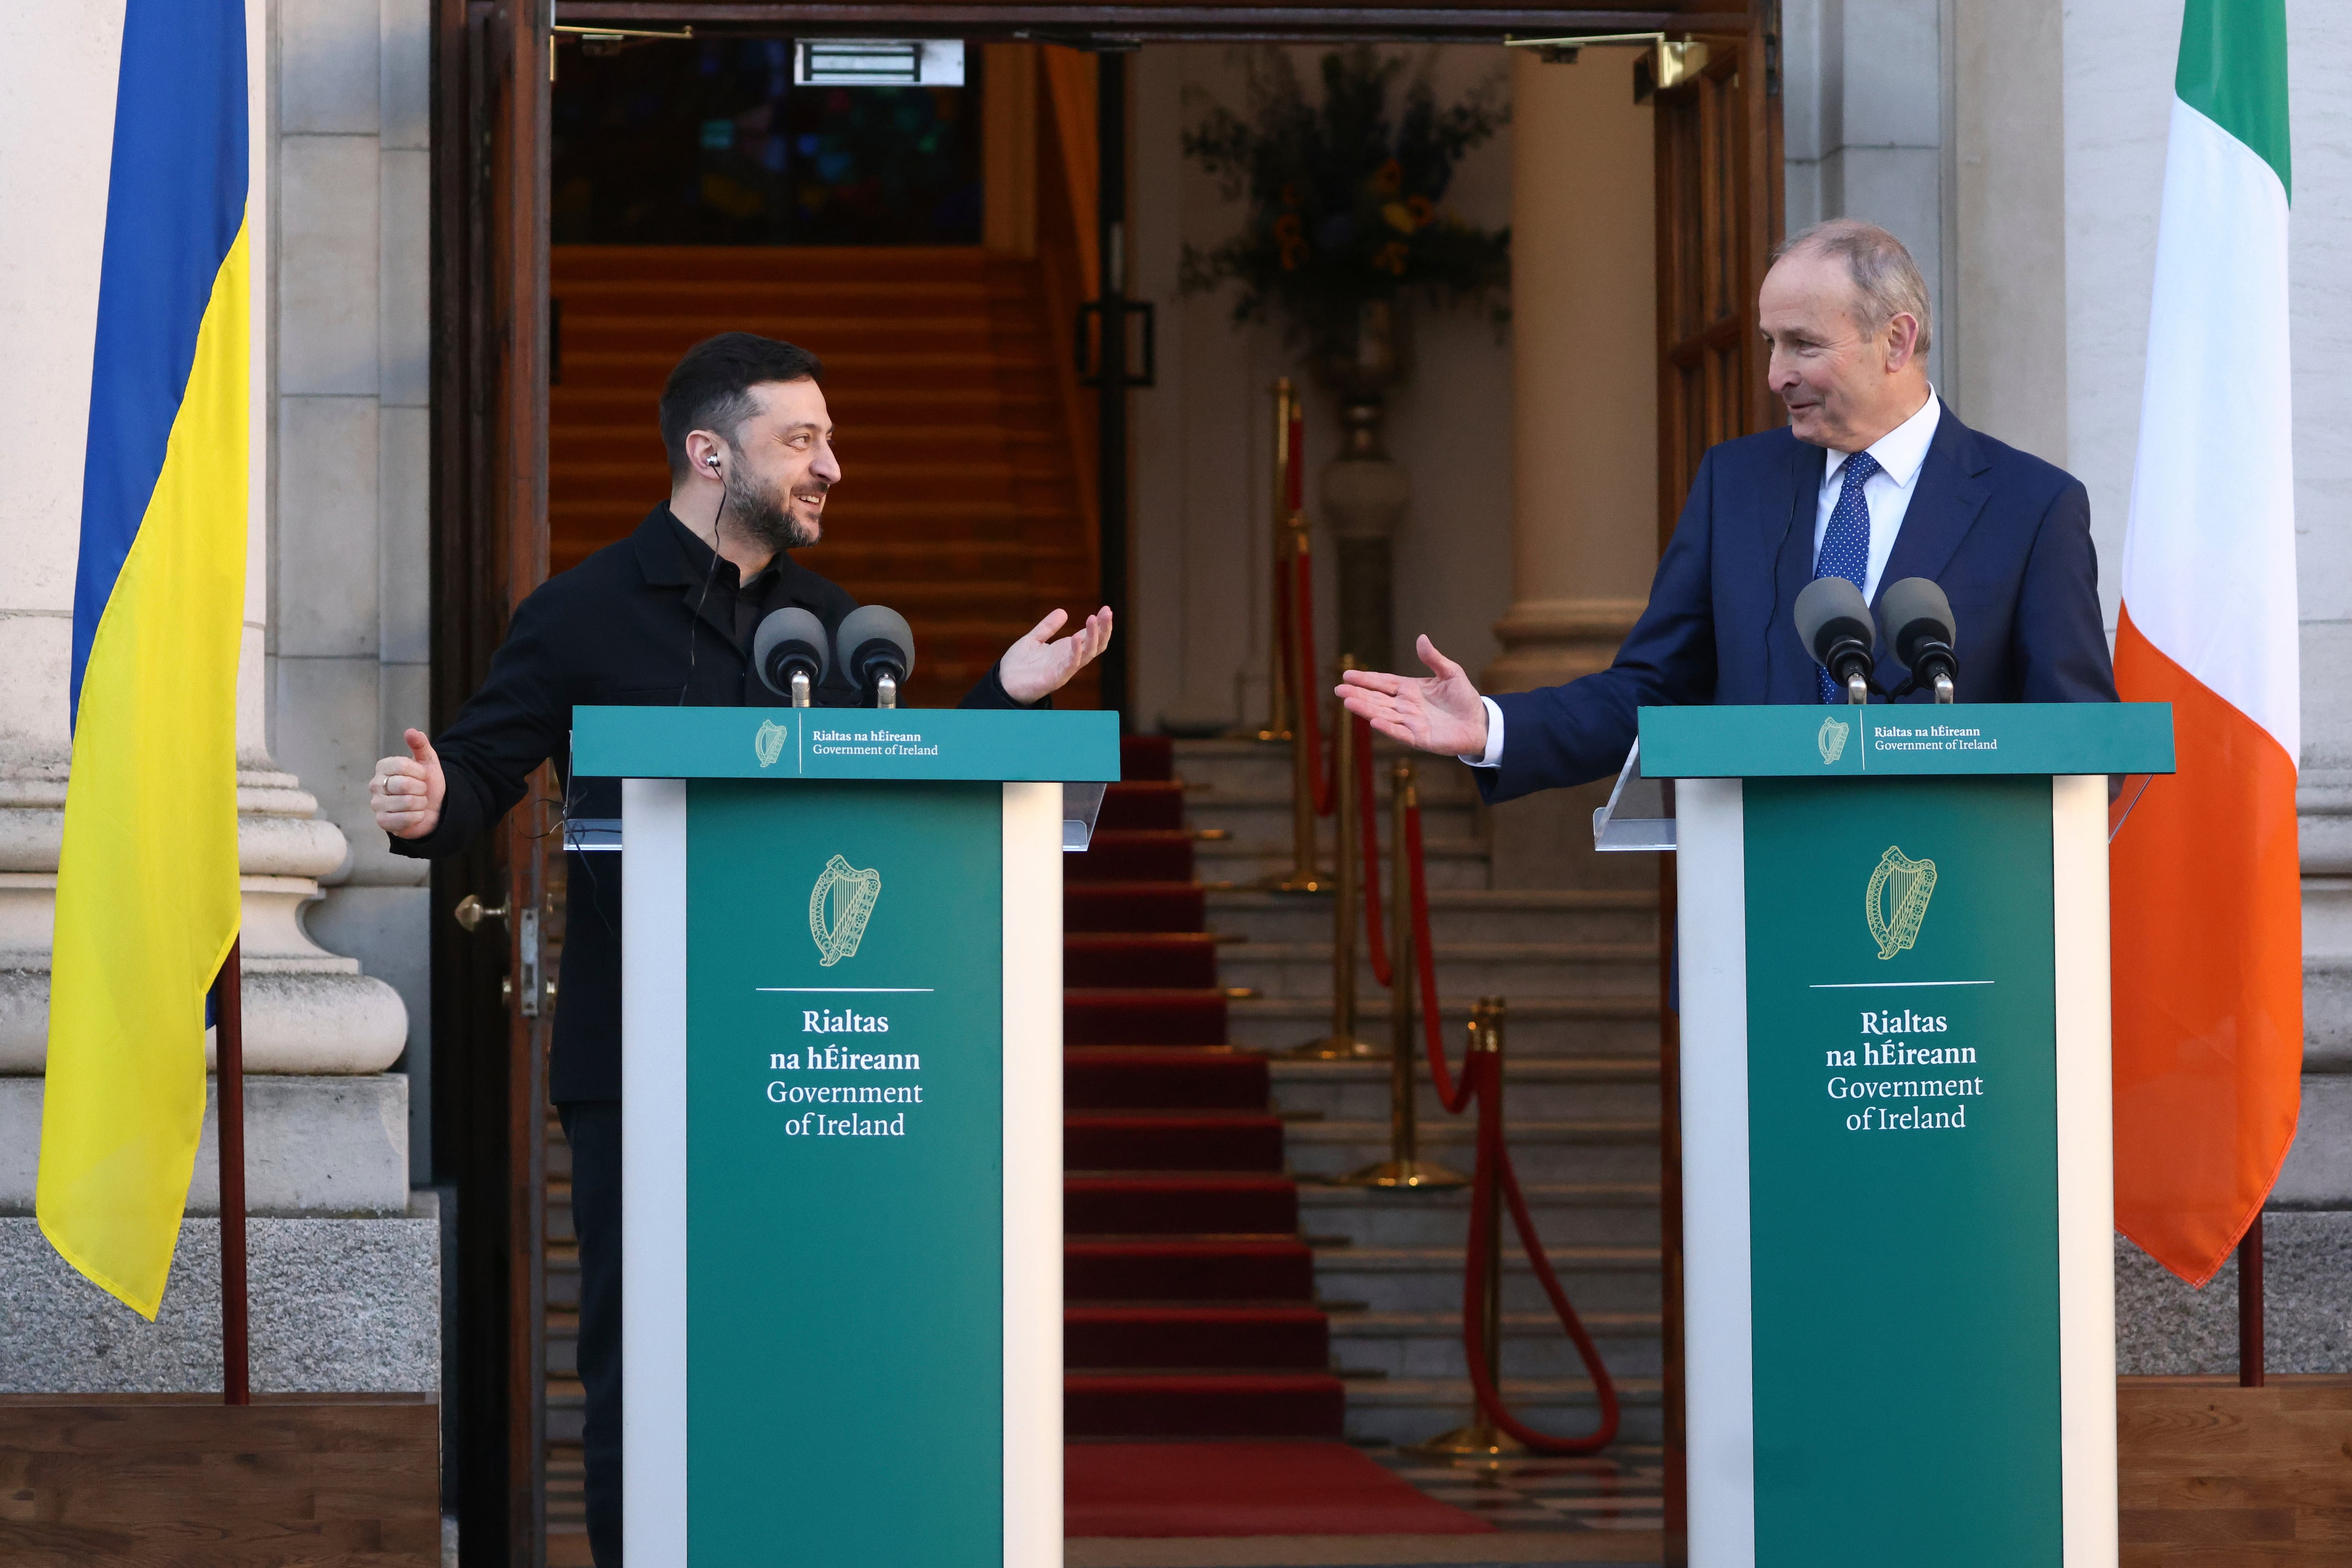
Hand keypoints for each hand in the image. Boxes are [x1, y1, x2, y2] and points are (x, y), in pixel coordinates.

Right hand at [371, 729, 445, 839]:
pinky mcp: (382, 821)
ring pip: (406, 802)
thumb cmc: (427, 784)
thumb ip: (420, 745)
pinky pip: (404, 819)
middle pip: (403, 784)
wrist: (434, 809)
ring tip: (418, 803)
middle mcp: (375, 784)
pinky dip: (417, 817)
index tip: (423, 776)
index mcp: (383, 767)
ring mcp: (376, 804)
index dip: (419, 772)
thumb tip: (411, 731)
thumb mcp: (428, 762)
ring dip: (421, 803)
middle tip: (421, 791)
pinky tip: (416, 815)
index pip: (401, 765)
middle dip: (421, 789)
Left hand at [999, 606, 1113, 704]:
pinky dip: (1075, 652)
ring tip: (1093, 619)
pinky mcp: (1055, 678)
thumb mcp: (1033, 639)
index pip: (1090, 637)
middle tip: (1108, 611)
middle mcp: (1069, 660)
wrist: (1003, 683)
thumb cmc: (1018, 665)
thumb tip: (1063, 611)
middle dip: (1103, 629)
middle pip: (1095, 645)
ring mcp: (1064, 669)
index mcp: (1066, 651)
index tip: (1106, 609)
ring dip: (1093, 636)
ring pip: (1088, 654)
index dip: (1099, 624)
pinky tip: (1076, 637)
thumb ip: (1048, 627)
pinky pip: (1070, 665)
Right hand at [1335, 635, 1489, 758]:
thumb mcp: (1450, 673)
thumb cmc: (1464, 698)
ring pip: (1383, 715)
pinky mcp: (1420, 738)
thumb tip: (1421, 638)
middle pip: (1377, 699)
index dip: (1366, 679)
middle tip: (1338, 690)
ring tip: (1348, 703)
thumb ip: (1434, 658)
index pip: (1383, 683)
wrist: (1480, 723)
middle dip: (1358, 694)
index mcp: (1410, 690)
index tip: (1347, 675)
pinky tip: (1373, 721)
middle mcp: (1406, 707)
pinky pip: (1401, 733)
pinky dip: (1388, 728)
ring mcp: (1411, 723)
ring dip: (1365, 710)